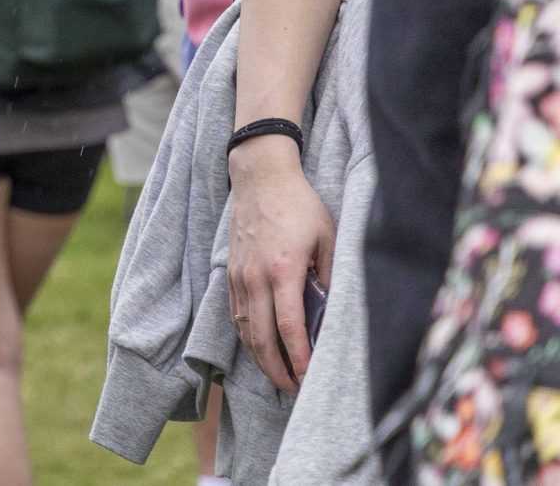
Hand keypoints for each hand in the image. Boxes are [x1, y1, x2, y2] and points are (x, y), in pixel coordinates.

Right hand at [227, 137, 334, 394]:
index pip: (289, 326)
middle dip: (277, 368)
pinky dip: (246, 335)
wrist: (259, 176)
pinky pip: (235, 312)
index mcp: (282, 270)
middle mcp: (255, 277)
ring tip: (278, 376)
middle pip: (261, 336)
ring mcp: (239, 274)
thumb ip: (330, 275)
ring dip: (259, 357)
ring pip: (244, 328)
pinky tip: (258, 347)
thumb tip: (334, 309)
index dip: (298, 357)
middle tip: (294, 389)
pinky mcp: (231, 270)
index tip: (307, 378)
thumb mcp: (327, 237)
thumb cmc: (299, 204)